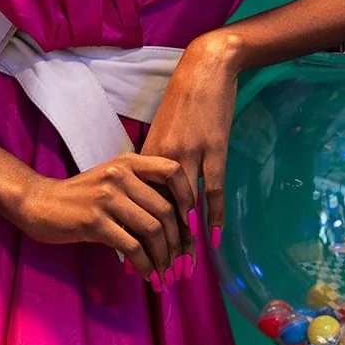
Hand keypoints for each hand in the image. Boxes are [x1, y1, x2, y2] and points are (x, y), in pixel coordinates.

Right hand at [16, 153, 194, 287]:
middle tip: (182, 264)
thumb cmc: (81, 196)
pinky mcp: (95, 221)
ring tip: (167, 275)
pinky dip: (146, 266)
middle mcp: (121, 174)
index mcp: (129, 162)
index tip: (192, 224)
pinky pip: (132, 247)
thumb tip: (177, 223)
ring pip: (153, 230)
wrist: (39, 202)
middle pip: (167, 209)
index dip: (189, 198)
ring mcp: (107, 197)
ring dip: (165, 258)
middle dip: (180, 242)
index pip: (173, 171)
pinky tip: (148, 276)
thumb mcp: (112, 181)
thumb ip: (141, 191)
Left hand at [141, 31, 239, 257]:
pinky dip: (212, 215)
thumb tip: (150, 193)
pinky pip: (212, 189)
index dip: (134, 234)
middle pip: (157, 212)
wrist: (205, 68)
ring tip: (183, 268)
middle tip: (159, 276)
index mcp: (147, 156)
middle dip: (158, 247)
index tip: (132, 261)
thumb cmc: (183, 100)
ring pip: (182, 206)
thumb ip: (155, 163)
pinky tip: (211, 238)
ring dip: (183, 240)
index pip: (137, 205)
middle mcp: (162, 159)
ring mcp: (188, 154)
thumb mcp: (162, 132)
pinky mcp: (212, 149)